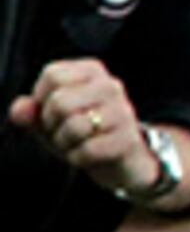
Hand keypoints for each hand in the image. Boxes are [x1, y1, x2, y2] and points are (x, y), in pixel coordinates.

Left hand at [12, 58, 152, 195]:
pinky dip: (78, 158)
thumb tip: (20, 110)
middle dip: (52, 125)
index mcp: (91, 71)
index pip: (53, 75)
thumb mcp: (49, 118)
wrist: (120, 159)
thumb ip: (29, 111)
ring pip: (75, 127)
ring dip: (64, 143)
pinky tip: (86, 156)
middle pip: (60, 102)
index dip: (42, 99)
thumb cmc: (80, 132)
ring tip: (73, 144)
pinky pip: (88, 150)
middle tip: (62, 132)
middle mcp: (111, 86)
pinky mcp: (128, 139)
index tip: (51, 111)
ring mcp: (123, 112)